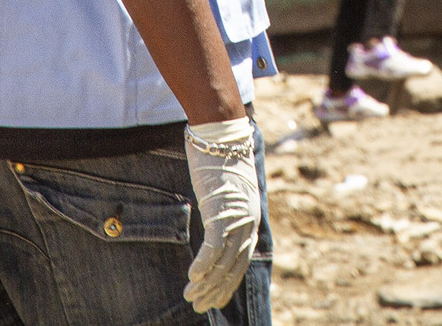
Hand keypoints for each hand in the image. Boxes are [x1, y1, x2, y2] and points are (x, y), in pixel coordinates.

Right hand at [183, 118, 260, 311]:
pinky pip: (214, 247)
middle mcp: (248, 222)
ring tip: (191, 298)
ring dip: (206, 283)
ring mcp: (237, 218)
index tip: (216, 298)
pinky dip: (204, 264)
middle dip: (216, 290)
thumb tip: (218, 223)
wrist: (221, 134)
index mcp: (251, 218)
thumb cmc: (220, 159)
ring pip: (223, 262)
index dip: (228, 282)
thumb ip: (225, 210)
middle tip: (199, 306)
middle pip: (234, 266)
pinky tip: (193, 278)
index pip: (242, 260)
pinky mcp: (222, 211)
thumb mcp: (227, 191)